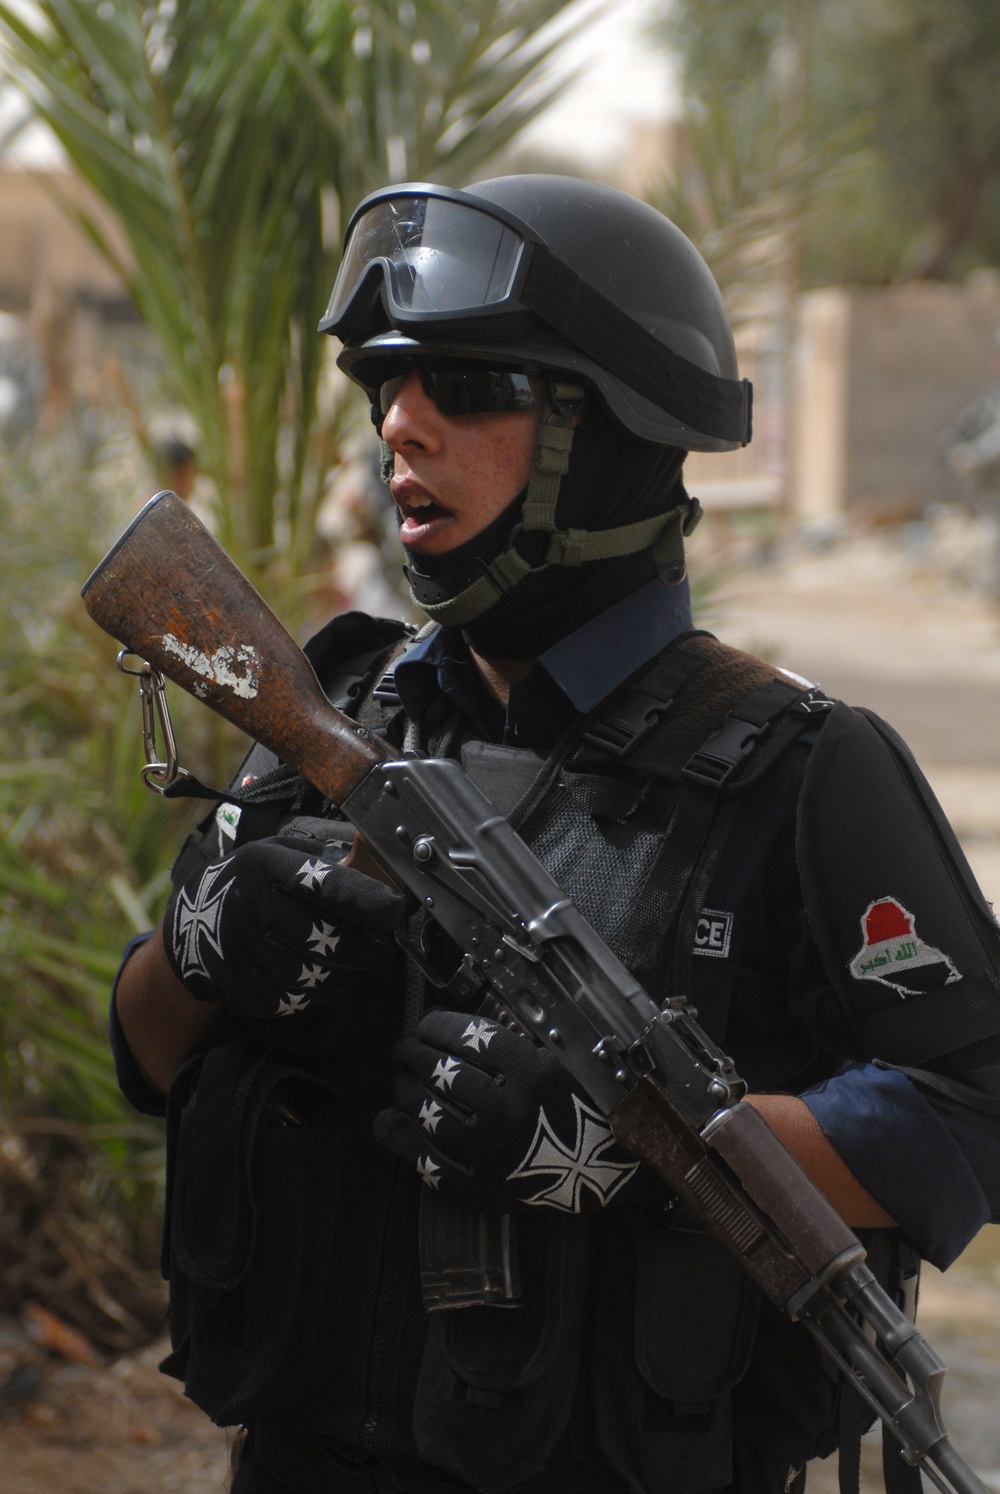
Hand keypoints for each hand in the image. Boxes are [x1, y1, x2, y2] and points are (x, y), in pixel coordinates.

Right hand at [163, 816, 404, 1018]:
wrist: (191, 922)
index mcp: (266, 865)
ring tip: (356, 968)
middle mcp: (250, 905)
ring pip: (312, 975)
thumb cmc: (253, 883)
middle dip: (365, 950)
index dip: (364, 899)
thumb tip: (377, 864)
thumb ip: (322, 859)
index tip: (393, 911)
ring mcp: (240, 949)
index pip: (323, 883)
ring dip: (345, 976)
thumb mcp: (278, 854)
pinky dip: (317, 995)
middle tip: (381, 951)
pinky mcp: (236, 985)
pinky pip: (292, 1000)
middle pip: (324, 938)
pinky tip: (325, 982)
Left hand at [373, 1009, 639, 1211]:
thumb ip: (507, 1045)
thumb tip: (447, 1028)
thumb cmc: (581, 1105)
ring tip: (402, 1080)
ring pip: (428, 1112)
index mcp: (528, 1072)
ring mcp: (492, 1153)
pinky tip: (388, 1121)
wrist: (610, 1167)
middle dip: (413, 1053)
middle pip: (440, 1071)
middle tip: (404, 1049)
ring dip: (405, 1090)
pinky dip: (402, 1138)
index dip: (436, 1026)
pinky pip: (429, 1161)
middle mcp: (506, 1110)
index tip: (424, 1024)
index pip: (466, 1038)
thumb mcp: (555, 1061)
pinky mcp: (483, 1189)